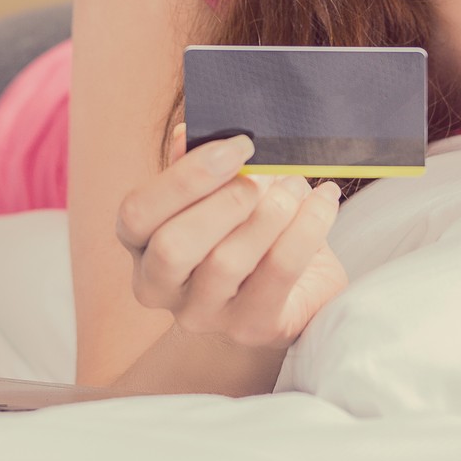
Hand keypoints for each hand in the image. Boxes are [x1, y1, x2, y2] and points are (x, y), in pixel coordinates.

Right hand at [113, 123, 347, 352]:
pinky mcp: (252, 327)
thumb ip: (198, 164)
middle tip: (264, 174)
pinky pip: (279, 273)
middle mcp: (160, 287)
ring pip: (227, 262)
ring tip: (296, 186)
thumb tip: (189, 132)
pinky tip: (323, 200)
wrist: (296, 282)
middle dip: (224, 201)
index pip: (137, 213)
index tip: (237, 146)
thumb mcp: (217, 190)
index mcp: (141, 245)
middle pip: (173, 247)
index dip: (185, 177)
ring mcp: (204, 315)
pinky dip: (307, 227)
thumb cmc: (245, 226)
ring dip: (271, 211)